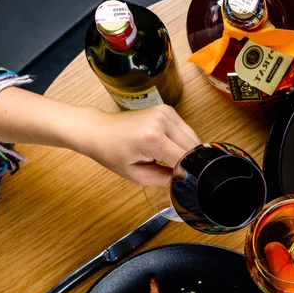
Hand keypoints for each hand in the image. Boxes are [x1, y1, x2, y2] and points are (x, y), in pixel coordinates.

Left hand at [81, 105, 200, 185]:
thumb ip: (165, 180)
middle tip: (177, 173)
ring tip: (171, 160)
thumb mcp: (138, 175)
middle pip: (193, 148)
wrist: (99, 130)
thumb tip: (186, 181)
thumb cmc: (112, 153)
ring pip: (194, 139)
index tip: (182, 182)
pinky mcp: (168, 110)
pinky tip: (171, 148)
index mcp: (153, 138)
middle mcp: (162, 121)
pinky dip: (184, 142)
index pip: (185, 160)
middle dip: (190, 163)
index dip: (186, 173)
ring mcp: (166, 112)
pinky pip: (187, 130)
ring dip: (189, 152)